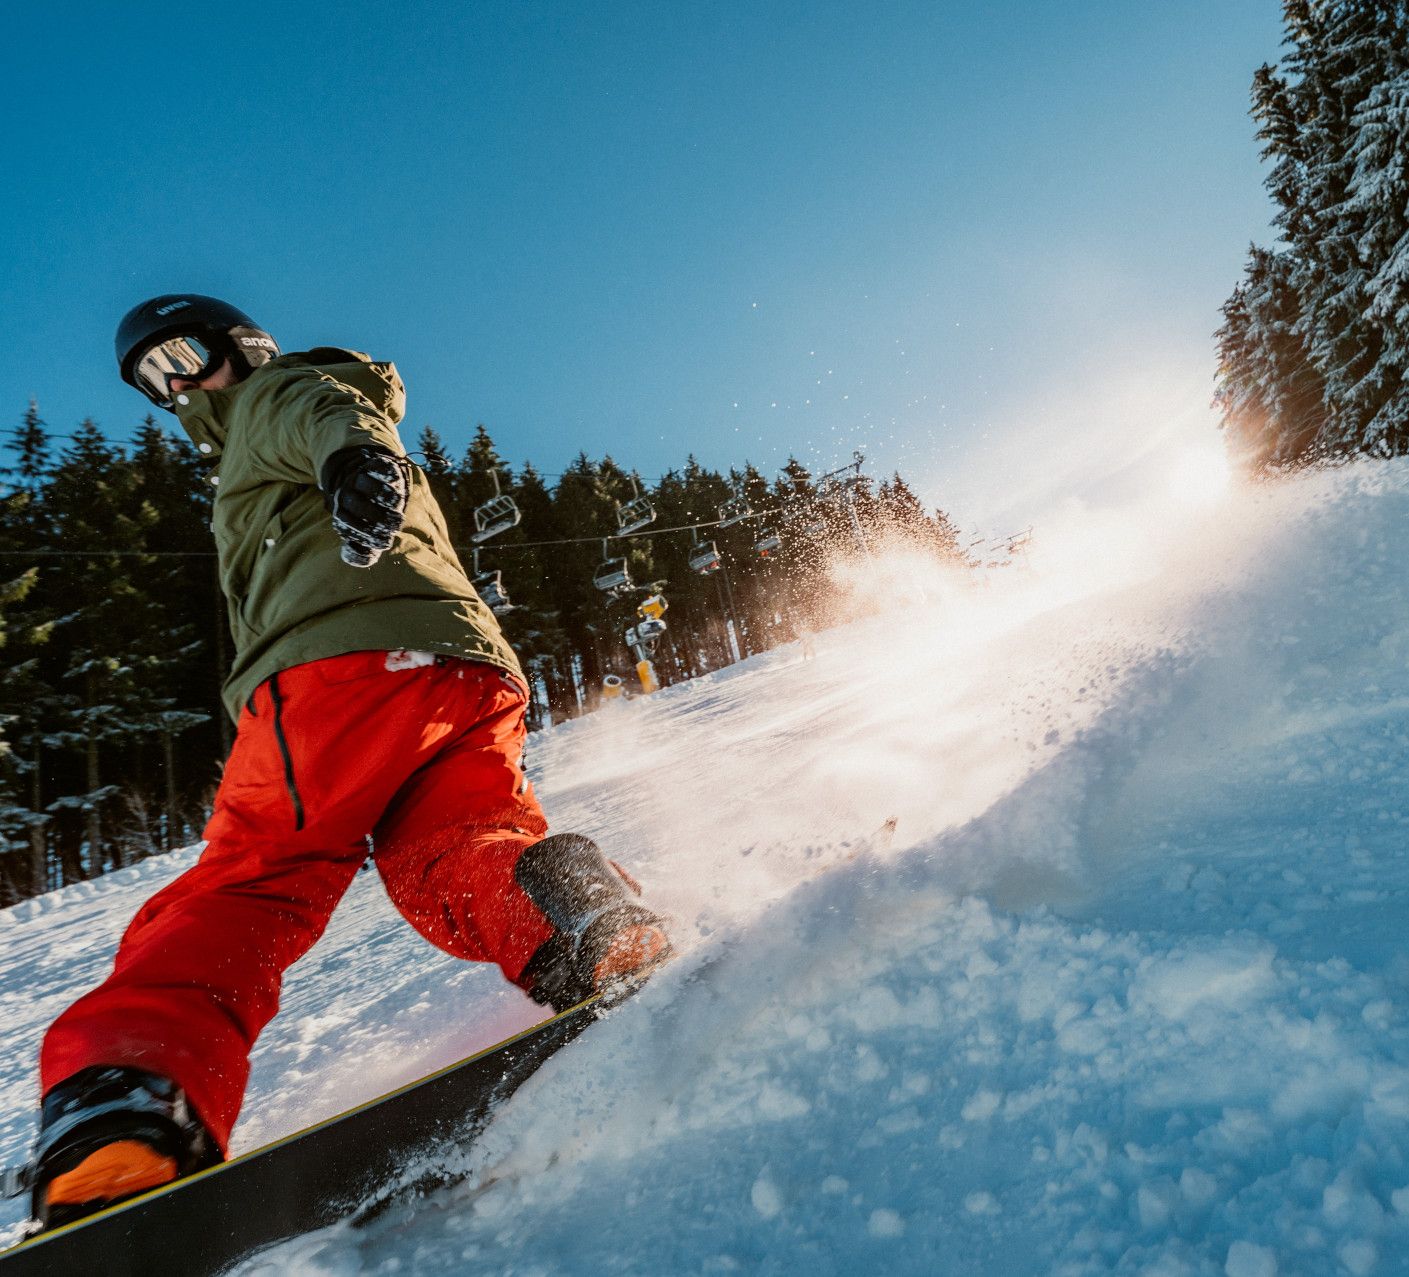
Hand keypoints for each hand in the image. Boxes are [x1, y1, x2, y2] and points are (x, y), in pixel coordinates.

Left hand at [320, 446, 409, 567]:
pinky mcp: (373, 465)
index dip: (368, 536)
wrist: (368, 482)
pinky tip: (399, 490)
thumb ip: (363, 551)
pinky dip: (389, 478)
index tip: (385, 542)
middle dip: (378, 517)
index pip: (348, 524)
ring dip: (384, 497)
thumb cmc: (369, 517)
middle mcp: (345, 494)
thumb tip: (365, 559)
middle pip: (356, 503)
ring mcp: (357, 477)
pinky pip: (379, 469)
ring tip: (398, 508)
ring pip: (366, 484)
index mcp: (341, 513)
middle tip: (395, 526)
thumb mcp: (363, 534)